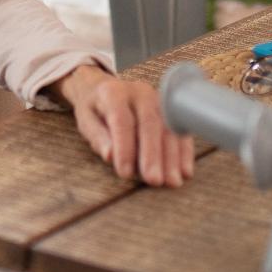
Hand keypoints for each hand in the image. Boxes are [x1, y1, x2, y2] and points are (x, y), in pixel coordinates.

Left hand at [54, 65, 195, 187]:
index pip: (122, 121)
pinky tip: (185, 171)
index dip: (124, 148)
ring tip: (172, 182)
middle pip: (150, 123)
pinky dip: (184, 152)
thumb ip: (98, 137)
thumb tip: (110, 156)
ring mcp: (159, 99)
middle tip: (154, 180)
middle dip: (153, 154)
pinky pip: (180, 131)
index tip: (125, 173)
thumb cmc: (95, 110)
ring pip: (169, 128)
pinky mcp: (171, 110)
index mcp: (114, 93)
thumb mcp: (87, 121)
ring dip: (172, 157)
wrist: (105, 89)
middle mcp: (139, 92)